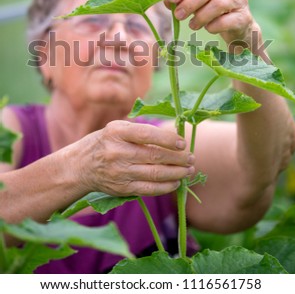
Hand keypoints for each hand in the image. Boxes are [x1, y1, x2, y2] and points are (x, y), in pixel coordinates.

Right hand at [78, 121, 194, 196]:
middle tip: (191, 158)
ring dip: (176, 173)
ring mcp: (119, 172)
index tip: (182, 143)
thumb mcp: (116, 128)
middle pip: (154, 156)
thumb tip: (173, 137)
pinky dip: (165, 187)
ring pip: (154, 174)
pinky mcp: (121, 188)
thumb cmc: (105, 142)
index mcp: (116, 132)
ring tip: (189, 170)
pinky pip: (148, 189)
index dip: (168, 139)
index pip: (147, 134)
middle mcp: (117, 152)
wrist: (79, 166)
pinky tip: (176, 182)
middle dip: (178, 158)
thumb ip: (140, 131)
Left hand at [166, 0, 261, 53]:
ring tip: (192, 25)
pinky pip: (225, 21)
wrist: (237, 27)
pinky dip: (212, 26)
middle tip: (178, 15)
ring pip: (218, 3)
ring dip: (200, 16)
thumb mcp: (196, 1)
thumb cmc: (212, 10)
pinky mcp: (244, 17)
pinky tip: (208, 28)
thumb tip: (167, 0)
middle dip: (190, 2)